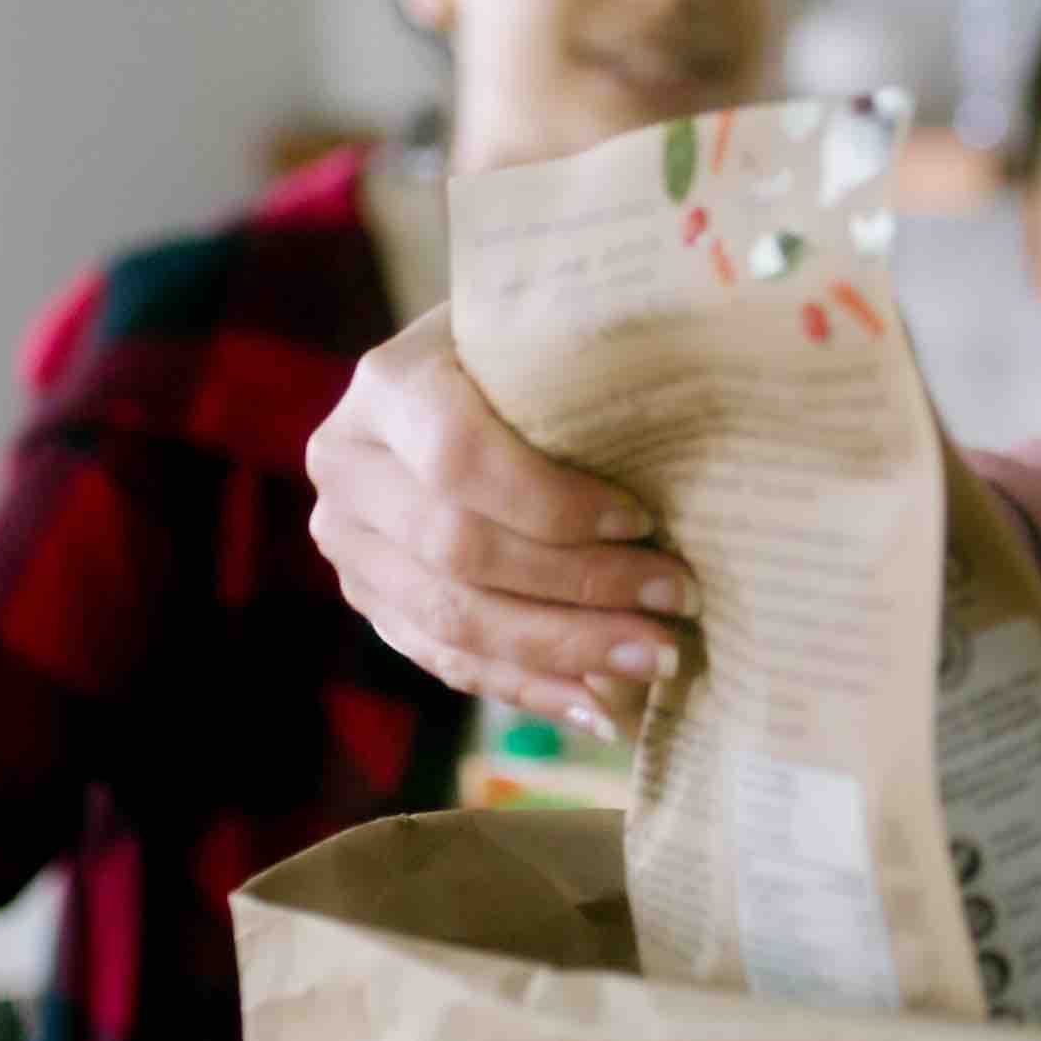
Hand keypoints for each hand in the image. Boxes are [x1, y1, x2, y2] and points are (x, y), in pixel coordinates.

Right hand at [305, 302, 698, 740]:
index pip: (459, 457)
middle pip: (459, 550)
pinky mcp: (370, 599)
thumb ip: (589, 374)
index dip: (553, 500)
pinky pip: (445, 660)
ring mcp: (348, 542)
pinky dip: (527, 687)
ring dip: (562, 650)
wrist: (458, 378)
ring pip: (451, 619)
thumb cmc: (535, 354)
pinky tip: (598, 704)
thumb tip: (693, 454)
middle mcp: (347, 466)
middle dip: (579, 586)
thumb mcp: (550, 336)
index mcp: (389, 385)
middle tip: (677, 601)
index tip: (643, 520)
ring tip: (654, 659)